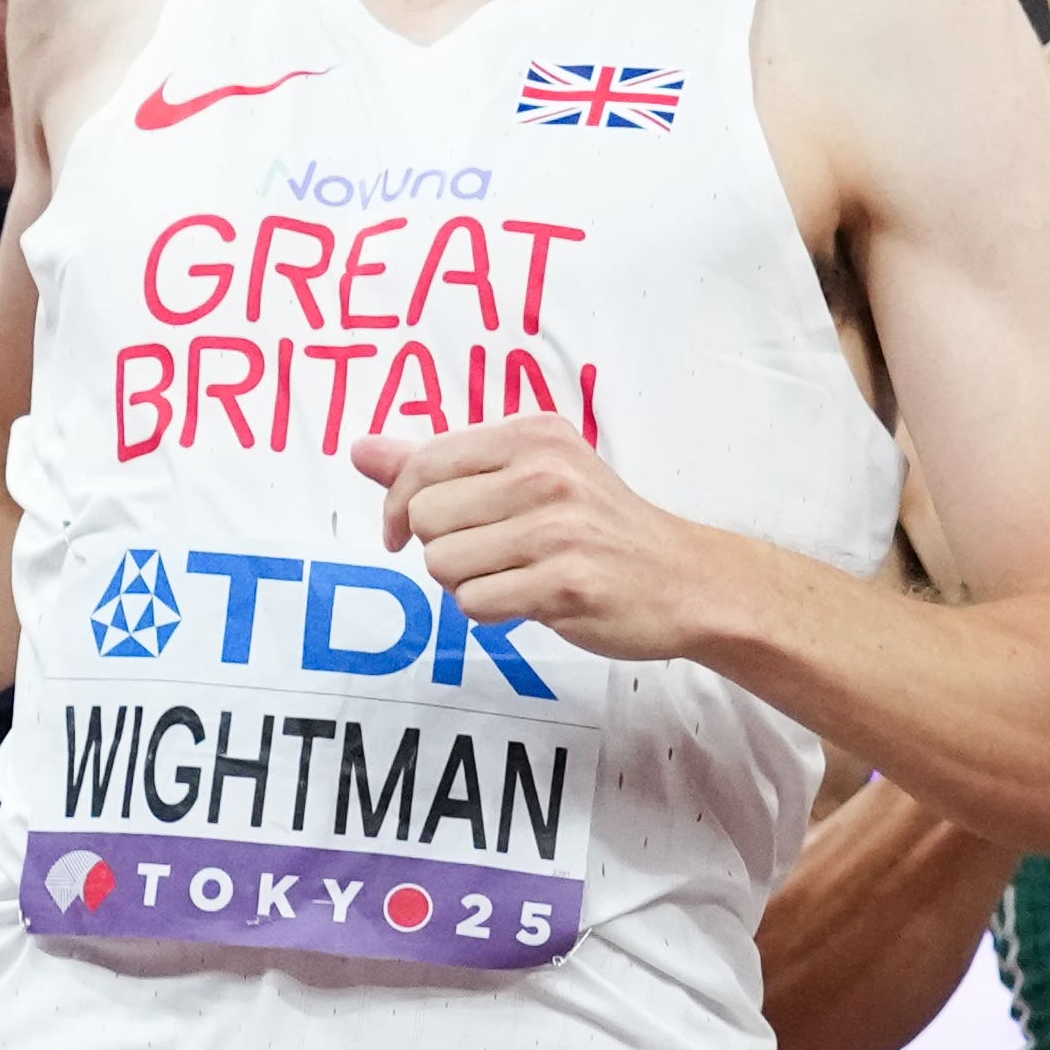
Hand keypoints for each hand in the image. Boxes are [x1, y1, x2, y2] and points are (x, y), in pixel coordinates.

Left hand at [358, 415, 725, 658]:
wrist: (688, 580)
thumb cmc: (601, 529)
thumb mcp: (530, 475)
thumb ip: (442, 464)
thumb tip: (361, 451)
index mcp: (532, 436)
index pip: (423, 465)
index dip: (400, 506)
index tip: (406, 533)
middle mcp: (545, 474)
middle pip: (425, 520)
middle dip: (443, 548)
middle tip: (489, 556)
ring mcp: (557, 530)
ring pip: (444, 565)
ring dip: (467, 584)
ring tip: (512, 578)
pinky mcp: (566, 585)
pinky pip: (476, 604)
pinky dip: (490, 612)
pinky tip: (528, 601)